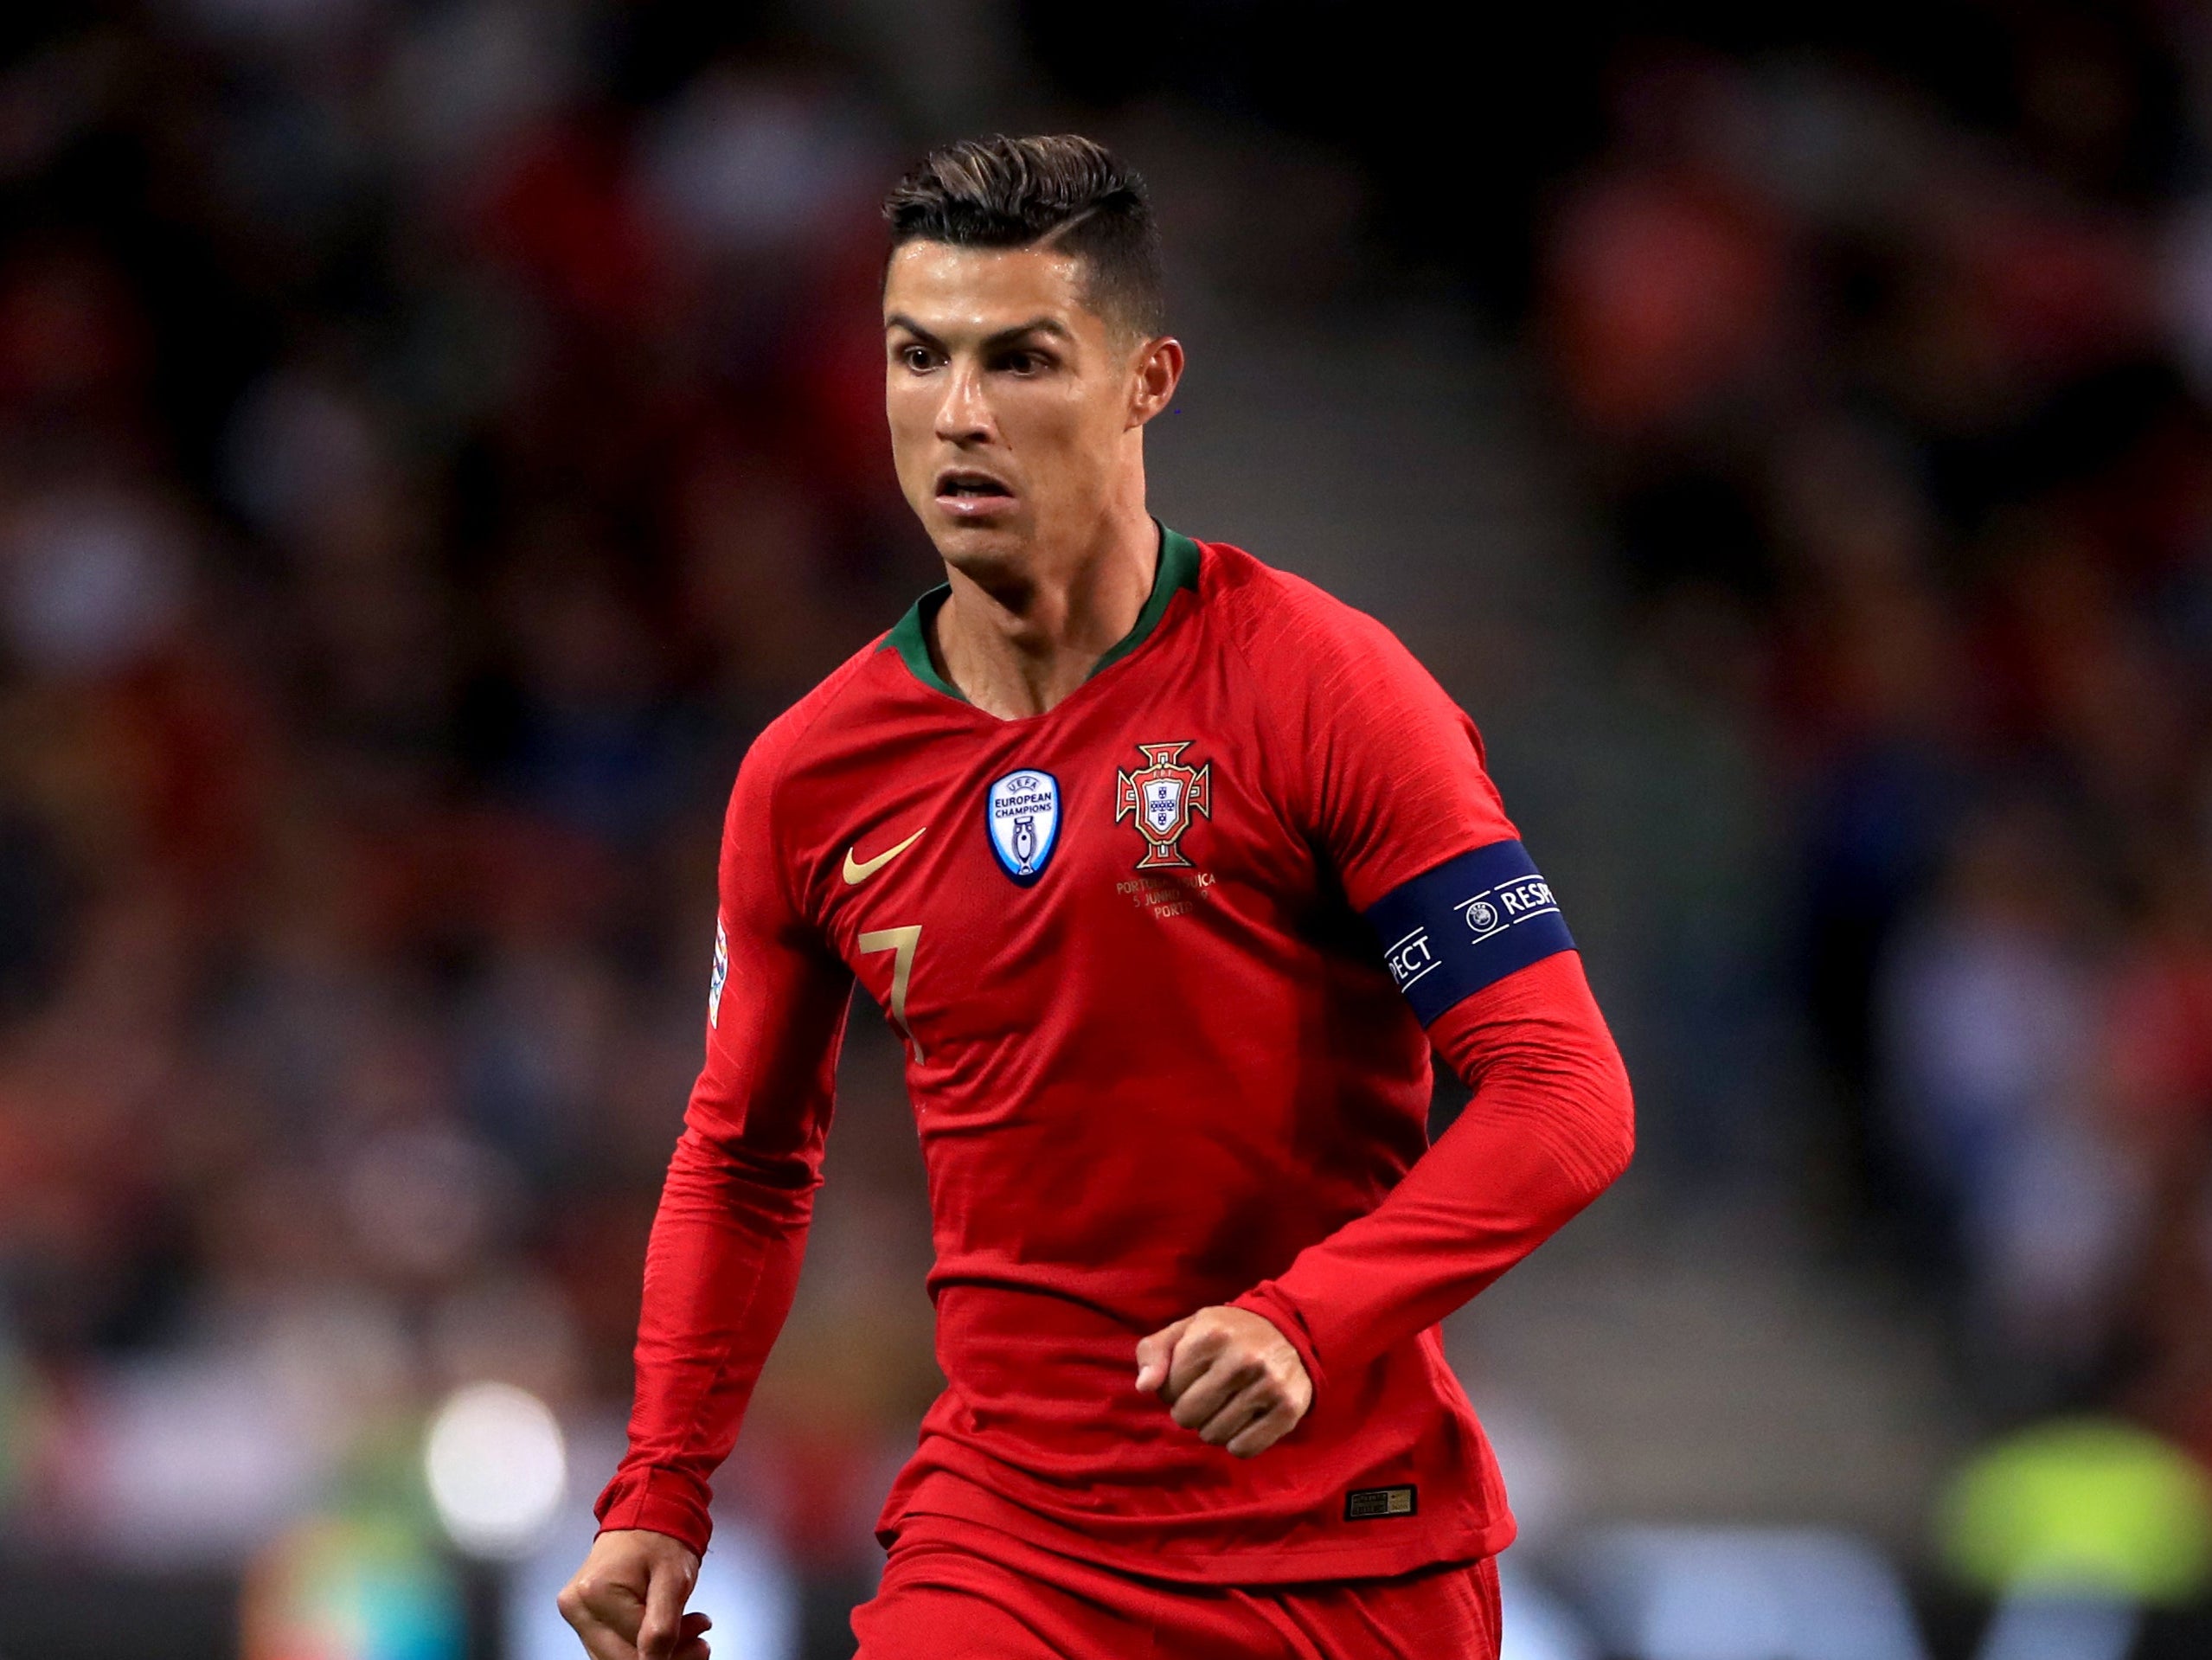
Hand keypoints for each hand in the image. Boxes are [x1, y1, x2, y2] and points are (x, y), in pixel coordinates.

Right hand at [557, 1528, 711, 1659]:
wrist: (645, 1512)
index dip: (674, 1652)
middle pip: (620, 1658)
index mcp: (596, 1593)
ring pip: (614, 1656)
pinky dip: (640, 1646)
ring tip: (686, 1635)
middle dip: (665, 1656)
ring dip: (653, 1653)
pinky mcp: (583, 1615)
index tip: (701, 1644)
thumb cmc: (661, 1538)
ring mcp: (577, 1611)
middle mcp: (577, 1605)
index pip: (636, 1647)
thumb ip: (663, 1626)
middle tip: (698, 1643)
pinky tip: (664, 1632)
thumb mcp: (674, 1580)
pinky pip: (611, 1645)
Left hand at [1134, 1305, 1313, 1457]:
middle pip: (1188, 1416)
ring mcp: (1269, 1385)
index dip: (1172, 1389)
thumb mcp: (1185, 1329)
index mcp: (1212, 1335)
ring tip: (1224, 1406)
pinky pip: (1244, 1449)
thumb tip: (1145, 1387)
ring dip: (1212, 1428)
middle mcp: (1243, 1359)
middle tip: (1205, 1397)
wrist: (1290, 1329)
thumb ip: (1153, 1352)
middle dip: (1189, 1412)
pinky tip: (1243, 1421)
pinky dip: (1237, 1443)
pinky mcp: (1288, 1409)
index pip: (1168, 1389)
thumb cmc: (1227, 1332)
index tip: (1189, 1379)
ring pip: (1214, 1435)